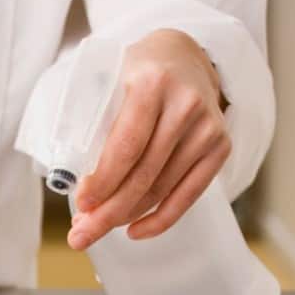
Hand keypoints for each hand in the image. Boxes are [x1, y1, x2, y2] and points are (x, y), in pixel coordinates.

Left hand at [68, 29, 230, 249]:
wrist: (183, 57)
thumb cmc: (134, 76)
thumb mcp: (109, 82)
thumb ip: (93, 123)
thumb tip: (74, 185)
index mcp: (152, 82)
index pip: (126, 146)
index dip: (103, 182)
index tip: (81, 206)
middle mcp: (186, 103)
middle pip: (143, 174)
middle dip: (108, 212)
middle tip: (80, 237)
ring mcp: (207, 126)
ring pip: (161, 189)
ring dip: (126, 217)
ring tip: (97, 229)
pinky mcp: (220, 145)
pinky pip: (189, 195)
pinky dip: (160, 219)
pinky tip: (135, 232)